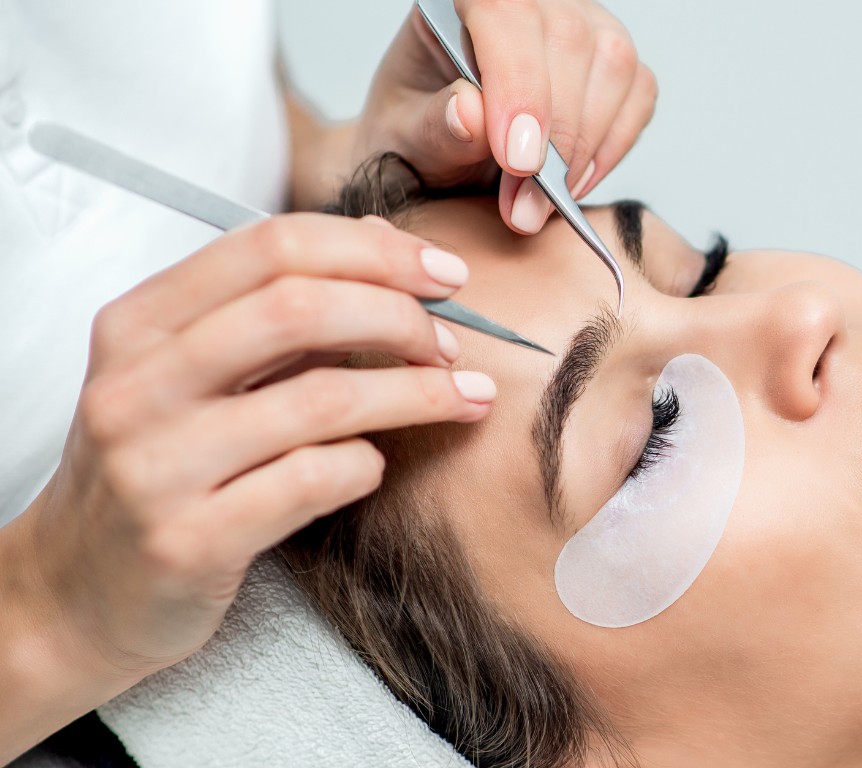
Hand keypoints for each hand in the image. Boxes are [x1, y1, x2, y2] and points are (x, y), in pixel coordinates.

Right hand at [3, 215, 491, 741]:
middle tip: (452, 343)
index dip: (374, 251)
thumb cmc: (156, 470)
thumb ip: (274, 316)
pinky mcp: (188, 540)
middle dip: (401, 316)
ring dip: (417, 393)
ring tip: (464, 397)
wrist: (74, 594)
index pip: (272, 247)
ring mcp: (156, 465)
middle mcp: (137, 385)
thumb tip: (388, 256)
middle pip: (300, 307)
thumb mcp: (187, 376)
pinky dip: (368, 463)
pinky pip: (314, 480)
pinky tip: (376, 464)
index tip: (443, 273)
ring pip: (323, 398)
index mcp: (138, 324)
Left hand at [348, 0, 656, 233]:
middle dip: (553, 139)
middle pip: (568, 41)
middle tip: (523, 208)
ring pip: (613, 67)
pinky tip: (569, 185)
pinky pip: (638, 96)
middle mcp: (533, 0)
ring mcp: (583, 23)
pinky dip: (610, 150)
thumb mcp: (405, 138)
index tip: (517, 162)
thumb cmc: (418, 133)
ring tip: (537, 206)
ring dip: (582, 150)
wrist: (438, 155)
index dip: (519, 86)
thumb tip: (472, 116)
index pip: (506, 13)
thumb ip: (435, 126)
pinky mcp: (616, 63)